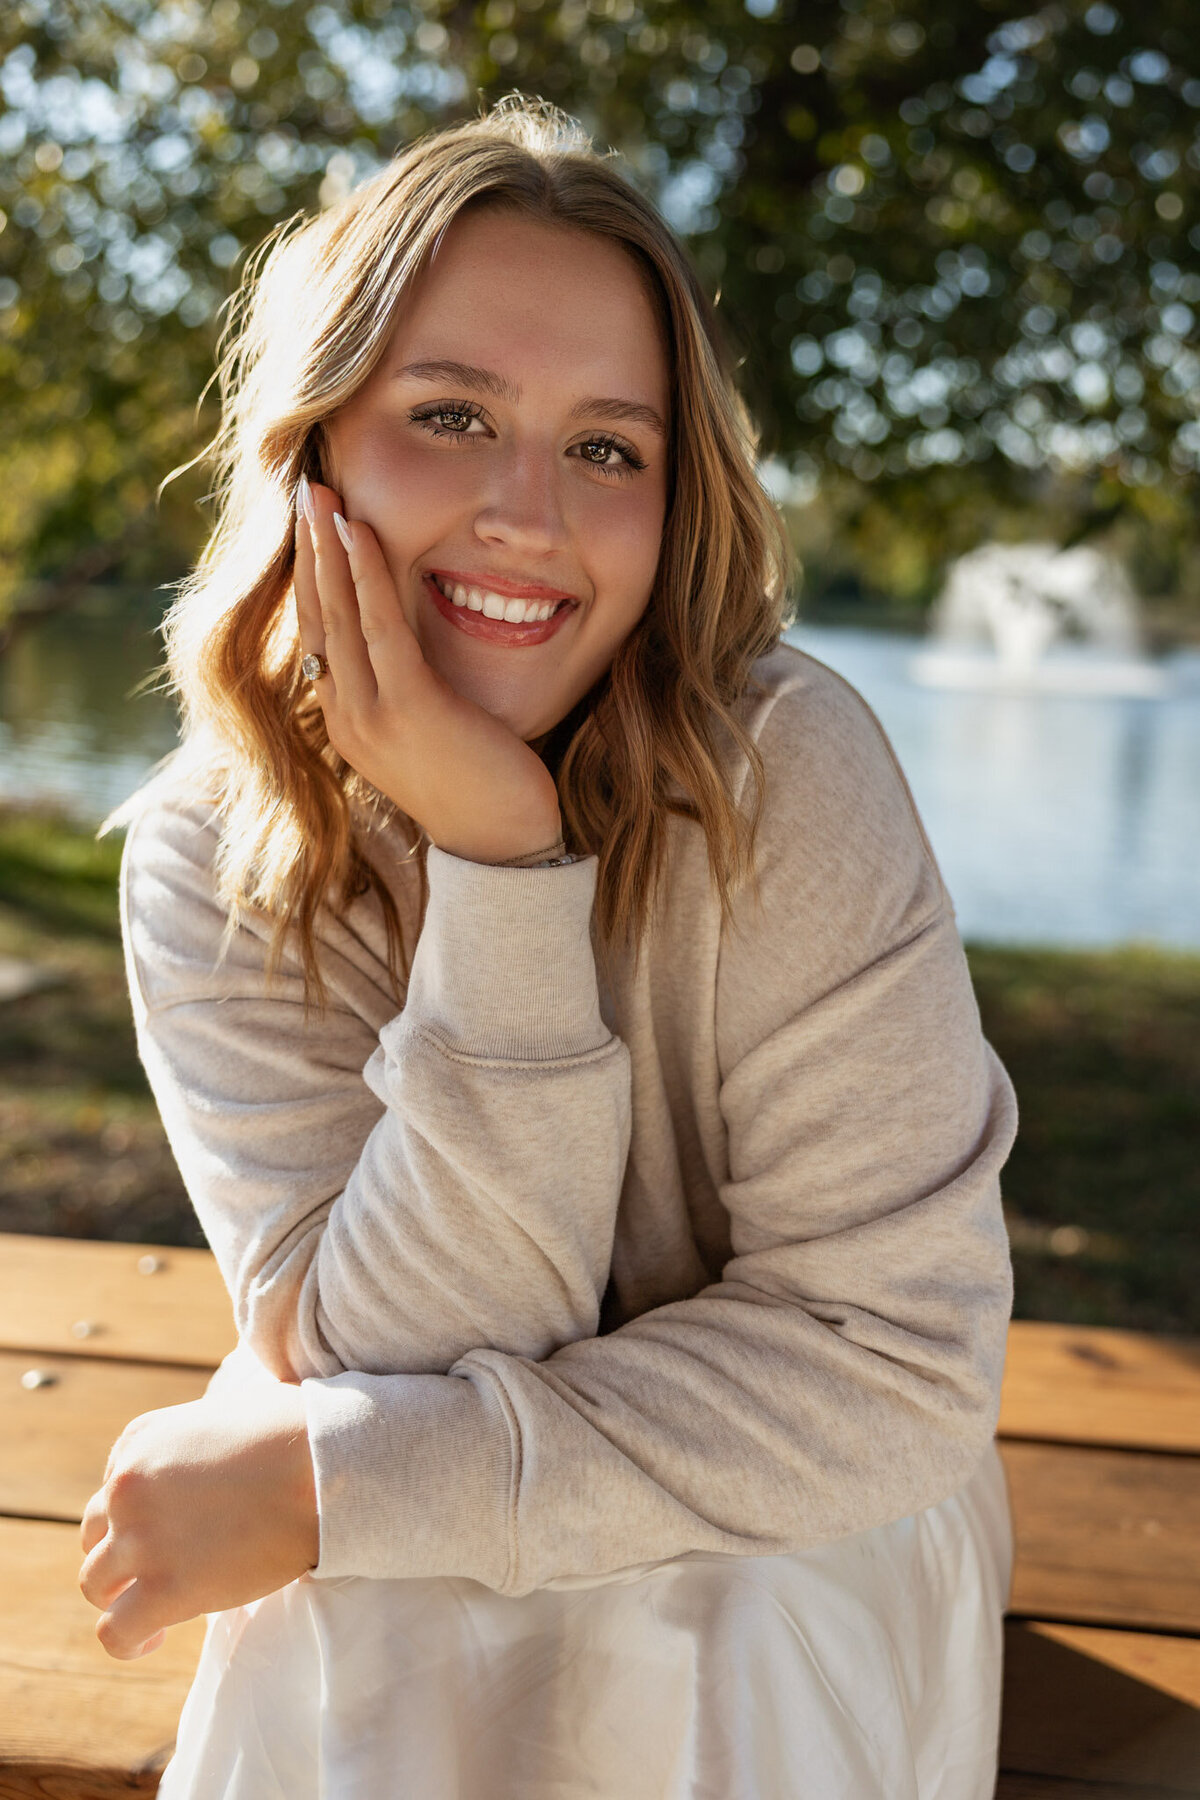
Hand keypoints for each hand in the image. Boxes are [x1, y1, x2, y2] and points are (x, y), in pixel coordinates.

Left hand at [78, 1384, 318, 1660]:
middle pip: (95, 1534)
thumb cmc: (294, 1434)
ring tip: (155, 1607)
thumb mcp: (224, 1413)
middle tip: (164, 1566)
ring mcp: (142, 1540)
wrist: (321, 1467)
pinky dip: (128, 1641)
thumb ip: (193, 1442)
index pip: (113, 1487)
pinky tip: (156, 1636)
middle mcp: (127, 1486)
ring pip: (95, 1583)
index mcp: (140, 1440)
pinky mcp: (165, 1589)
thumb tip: (205, 1471)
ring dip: (120, 1596)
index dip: (140, 1514)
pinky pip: (115, 1632)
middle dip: (123, 1553)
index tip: (172, 1527)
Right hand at [295, 479, 564, 864]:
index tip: (311, 525)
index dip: (310, 576)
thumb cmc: (481, 788)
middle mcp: (347, 719)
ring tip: (320, 494)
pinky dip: (367, 577)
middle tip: (305, 488)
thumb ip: (409, 691)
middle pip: (316, 616)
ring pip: (338, 616)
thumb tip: (409, 648)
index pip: (318, 634)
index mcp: (349, 721)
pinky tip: (361, 533)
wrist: (504, 847)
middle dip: (308, 548)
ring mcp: (371, 717)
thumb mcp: (432, 733)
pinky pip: (380, 629)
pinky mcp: (408, 710)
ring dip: (327, 548)